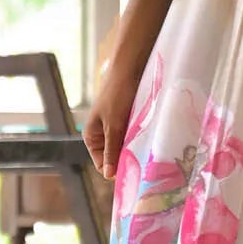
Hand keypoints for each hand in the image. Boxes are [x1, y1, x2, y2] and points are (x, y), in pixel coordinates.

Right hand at [82, 62, 143, 180]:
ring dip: (136, 150)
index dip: (117, 170)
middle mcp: (102, 135)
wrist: (130, 68)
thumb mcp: (114, 125)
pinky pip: (134, 137)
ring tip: (149, 154)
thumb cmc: (118, 95)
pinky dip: (141, 140)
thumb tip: (108, 175)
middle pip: (115, 157)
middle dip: (128, 160)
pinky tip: (151, 143)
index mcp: (92, 137)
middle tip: (144, 165)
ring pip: (126, 148)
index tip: (134, 174)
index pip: (103, 165)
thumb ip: (111, 150)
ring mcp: (116, 128)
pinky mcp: (129, 121)